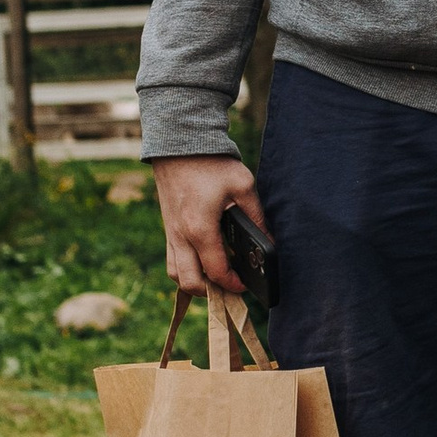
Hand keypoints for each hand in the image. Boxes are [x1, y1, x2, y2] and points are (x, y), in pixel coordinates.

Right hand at [155, 154, 263, 295]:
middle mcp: (181, 236)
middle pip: (190, 283)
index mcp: (200, 230)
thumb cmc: (212, 164)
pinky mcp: (167, 227)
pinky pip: (171, 260)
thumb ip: (256, 217)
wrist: (180, 144)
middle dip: (211, 292)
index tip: (246, 285)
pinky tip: (202, 263)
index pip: (216, 272)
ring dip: (195, 283)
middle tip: (231, 286)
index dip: (233, 284)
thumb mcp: (242, 187)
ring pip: (176, 275)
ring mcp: (170, 233)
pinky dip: (185, 269)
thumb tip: (269, 242)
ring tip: (216, 278)